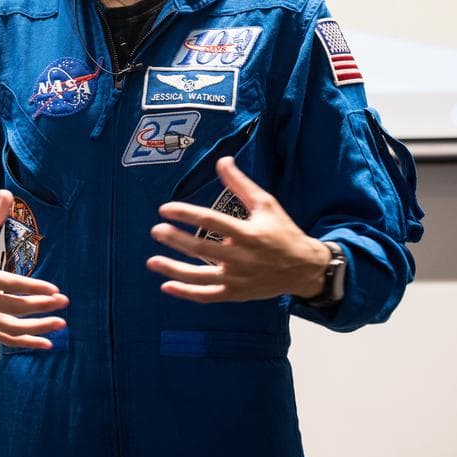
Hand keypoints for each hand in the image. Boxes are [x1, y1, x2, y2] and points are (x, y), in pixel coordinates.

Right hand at [0, 189, 68, 348]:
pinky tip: (46, 343)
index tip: (54, 288)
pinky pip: (5, 340)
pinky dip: (26, 343)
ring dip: (38, 329)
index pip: (9, 285)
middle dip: (42, 306)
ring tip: (61, 323)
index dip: (33, 288)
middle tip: (64, 301)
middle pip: (14, 308)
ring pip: (12, 329)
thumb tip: (6, 193)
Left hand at [146, 157, 330, 302]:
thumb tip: (222, 160)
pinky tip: (167, 285)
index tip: (165, 209)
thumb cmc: (283, 232)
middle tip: (156, 230)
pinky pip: (207, 296)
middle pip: (200, 249)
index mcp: (247, 234)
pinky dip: (186, 293)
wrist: (305, 268)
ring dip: (174, 269)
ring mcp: (237, 279)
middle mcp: (241, 258)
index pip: (211, 221)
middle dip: (175, 240)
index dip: (186, 214)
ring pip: (199, 277)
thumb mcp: (266, 204)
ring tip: (152, 261)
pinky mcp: (236, 294)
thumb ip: (240, 184)